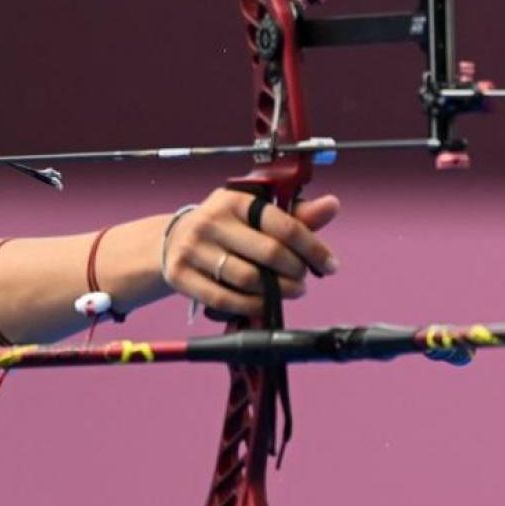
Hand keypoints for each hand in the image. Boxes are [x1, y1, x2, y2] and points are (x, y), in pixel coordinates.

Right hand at [161, 188, 341, 316]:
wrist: (172, 240)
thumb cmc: (224, 227)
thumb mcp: (255, 213)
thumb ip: (294, 214)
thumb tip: (332, 205)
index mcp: (234, 200)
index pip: (284, 225)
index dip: (313, 248)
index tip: (330, 265)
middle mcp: (210, 221)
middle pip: (269, 253)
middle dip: (296, 271)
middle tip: (302, 279)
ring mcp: (192, 249)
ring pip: (248, 279)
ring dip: (277, 292)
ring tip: (288, 291)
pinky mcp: (179, 275)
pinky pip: (224, 299)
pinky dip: (251, 306)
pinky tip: (263, 304)